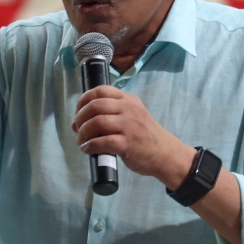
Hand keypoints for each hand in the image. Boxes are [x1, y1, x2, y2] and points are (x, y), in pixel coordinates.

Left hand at [72, 85, 195, 187]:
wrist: (165, 153)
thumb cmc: (145, 135)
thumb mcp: (132, 115)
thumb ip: (109, 114)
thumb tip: (77, 122)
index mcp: (128, 100)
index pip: (101, 90)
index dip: (84, 100)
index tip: (78, 112)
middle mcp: (128, 109)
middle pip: (95, 105)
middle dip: (80, 117)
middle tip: (77, 129)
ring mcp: (129, 126)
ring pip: (97, 122)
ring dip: (83, 132)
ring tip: (81, 141)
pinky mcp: (128, 144)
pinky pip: (103, 142)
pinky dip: (90, 146)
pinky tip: (87, 149)